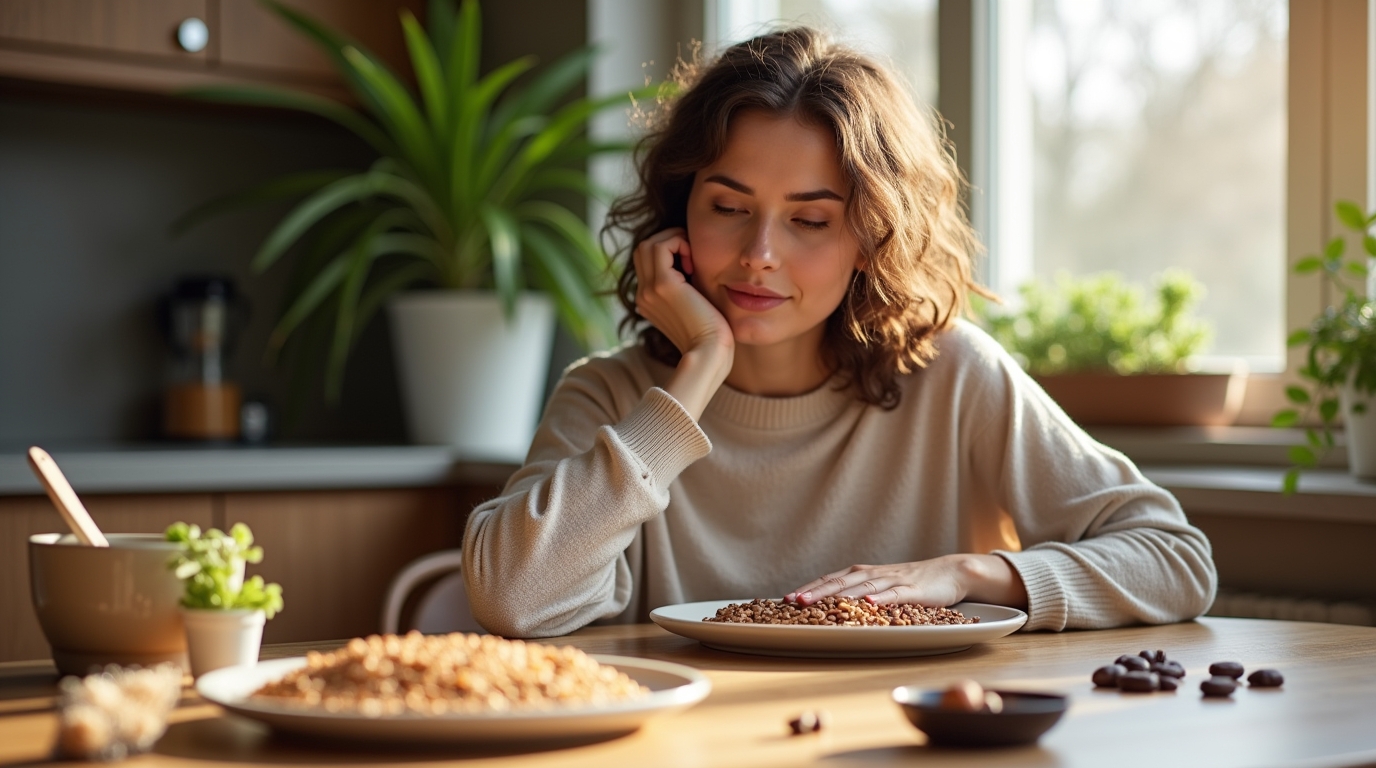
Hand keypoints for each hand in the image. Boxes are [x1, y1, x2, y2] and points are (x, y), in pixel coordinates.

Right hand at [633, 228, 733, 418]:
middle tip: (691, 256)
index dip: (668, 253)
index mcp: (647, 301)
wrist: (709, 354)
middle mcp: (643, 294)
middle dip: (668, 241)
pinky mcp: (663, 285)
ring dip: (673, 240)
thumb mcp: (693, 308)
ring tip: (692, 258)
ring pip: (649, 244)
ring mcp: (649, 289)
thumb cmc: (710, 336)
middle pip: (643, 248)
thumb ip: (686, 291)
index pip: (646, 261)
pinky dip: (679, 243)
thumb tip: (691, 272)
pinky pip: (662, 246)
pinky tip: (694, 263)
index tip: (691, 265)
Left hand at [784, 554, 1027, 608]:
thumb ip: (861, 595)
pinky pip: (894, 593)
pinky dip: (880, 597)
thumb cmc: (914, 584)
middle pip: (839, 582)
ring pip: (861, 586)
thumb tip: (832, 608)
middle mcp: (874, 574)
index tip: (787, 598)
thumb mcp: (882, 588)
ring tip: (818, 601)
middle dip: (815, 591)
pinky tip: (868, 601)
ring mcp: (893, 580)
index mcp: (864, 574)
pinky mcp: (912, 589)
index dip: (810, 589)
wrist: (951, 573)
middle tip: (793, 600)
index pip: (831, 580)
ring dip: (838, 595)